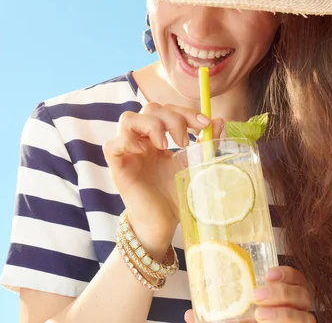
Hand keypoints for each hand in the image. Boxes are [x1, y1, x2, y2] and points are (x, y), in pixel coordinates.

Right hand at [103, 102, 223, 257]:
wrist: (164, 224)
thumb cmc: (176, 197)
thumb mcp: (195, 166)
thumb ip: (206, 145)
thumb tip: (219, 121)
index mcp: (158, 139)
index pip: (167, 110)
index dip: (184, 111)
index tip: (204, 124)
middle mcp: (141, 141)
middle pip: (149, 108)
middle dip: (172, 117)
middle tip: (185, 141)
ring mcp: (128, 153)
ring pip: (127, 119)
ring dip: (151, 125)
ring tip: (166, 146)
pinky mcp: (118, 168)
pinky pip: (112, 144)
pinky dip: (127, 141)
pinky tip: (144, 151)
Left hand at [184, 267, 315, 322]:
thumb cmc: (248, 320)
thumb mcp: (231, 317)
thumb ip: (213, 316)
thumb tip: (189, 313)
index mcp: (285, 298)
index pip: (297, 279)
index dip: (287, 273)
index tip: (268, 273)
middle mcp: (297, 311)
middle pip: (303, 295)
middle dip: (281, 293)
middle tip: (256, 295)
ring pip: (306, 317)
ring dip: (283, 314)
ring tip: (260, 315)